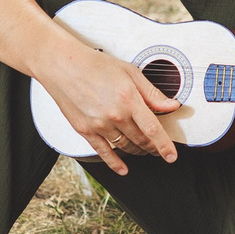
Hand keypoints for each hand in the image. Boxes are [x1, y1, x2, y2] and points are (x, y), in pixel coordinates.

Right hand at [37, 43, 182, 176]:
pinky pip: (103, 152)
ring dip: (137, 151)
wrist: (63, 66)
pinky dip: (115, 163)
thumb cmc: (95, 65)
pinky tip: (123, 169)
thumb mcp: (130, 72)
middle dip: (153, 148)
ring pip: (125, 146)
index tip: (172, 155)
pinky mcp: (85, 130)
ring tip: (144, 151)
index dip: (165, 146)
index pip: (153, 130)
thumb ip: (152, 92)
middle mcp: (115, 116)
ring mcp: (99, 125)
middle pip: (140, 140)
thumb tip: (171, 105)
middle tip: (160, 150)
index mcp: (129, 100)